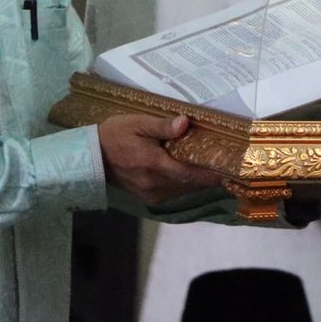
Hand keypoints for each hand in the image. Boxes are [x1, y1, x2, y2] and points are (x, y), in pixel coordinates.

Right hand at [98, 114, 221, 205]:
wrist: (91, 157)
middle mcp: (155, 185)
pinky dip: (185, 184)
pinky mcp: (148, 197)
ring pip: (183, 190)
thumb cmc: (115, 135)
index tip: (229, 170)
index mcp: (154, 166)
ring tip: (213, 168)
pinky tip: (191, 173)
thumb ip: (162, 126)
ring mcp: (151, 194)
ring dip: (197, 181)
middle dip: (208, 176)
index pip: (190, 174)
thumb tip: (185, 123)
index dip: (211, 175)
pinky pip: (173, 192)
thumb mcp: (137, 124)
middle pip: (190, 184)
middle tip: (226, 165)